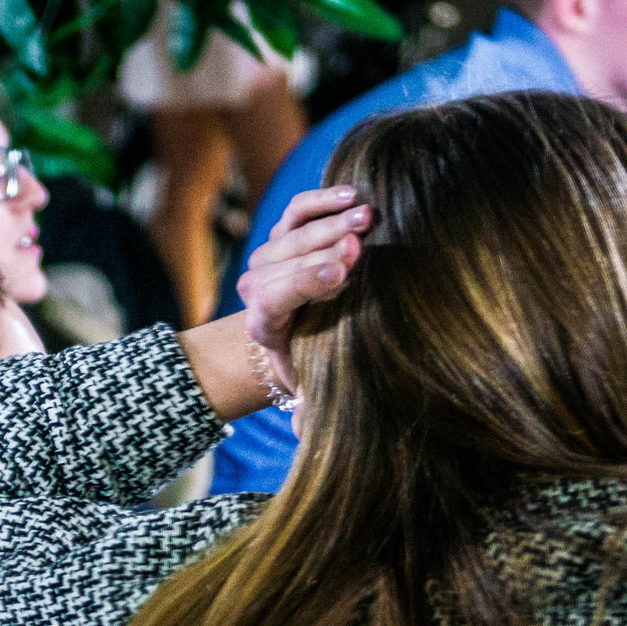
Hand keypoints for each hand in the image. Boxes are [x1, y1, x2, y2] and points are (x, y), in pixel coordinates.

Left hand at [235, 185, 371, 386]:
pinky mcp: (282, 232)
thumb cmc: (311, 358)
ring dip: (333, 222)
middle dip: (328, 248)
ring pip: (296, 232)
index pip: (279, 295)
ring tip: (368, 216)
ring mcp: (269, 255)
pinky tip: (353, 194)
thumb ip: (307, 404)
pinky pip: (298, 209)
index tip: (341, 271)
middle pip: (292, 259)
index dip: (309, 281)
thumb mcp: (310, 383)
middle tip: (363, 239)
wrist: (293, 329)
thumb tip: (303, 430)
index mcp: (264, 322)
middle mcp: (258, 285)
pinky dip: (322, 199)